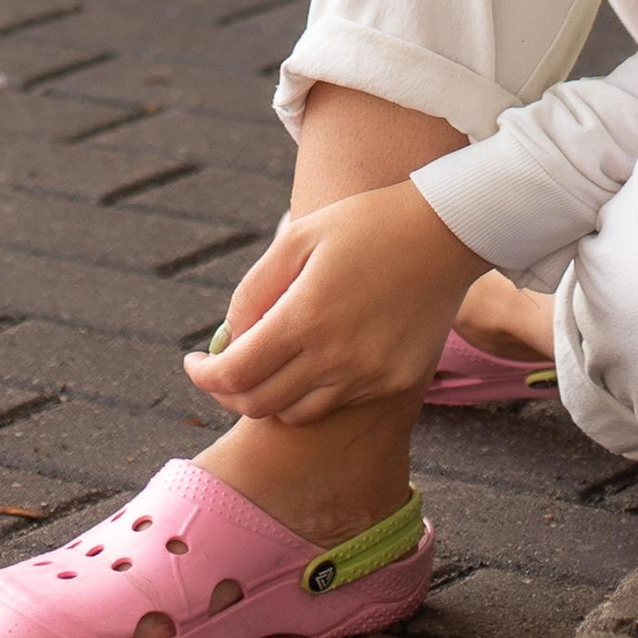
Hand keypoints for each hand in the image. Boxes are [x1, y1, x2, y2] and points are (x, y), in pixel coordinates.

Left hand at [185, 180, 485, 426]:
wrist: (445, 232)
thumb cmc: (365, 224)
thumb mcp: (298, 238)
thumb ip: (255, 289)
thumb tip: (228, 337)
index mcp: (307, 317)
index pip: (235, 373)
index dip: (204, 375)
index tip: (192, 363)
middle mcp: (337, 357)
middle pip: (260, 404)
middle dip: (228, 393)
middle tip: (219, 371)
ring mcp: (368, 376)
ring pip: (296, 413)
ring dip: (268, 398)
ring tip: (263, 367)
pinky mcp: (393, 383)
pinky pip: (337, 404)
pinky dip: (311, 393)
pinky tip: (310, 361)